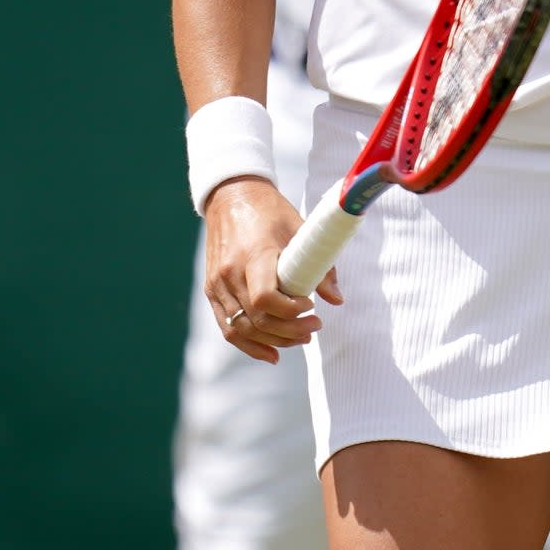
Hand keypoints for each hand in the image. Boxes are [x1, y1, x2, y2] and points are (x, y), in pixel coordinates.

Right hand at [204, 177, 343, 363]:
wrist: (232, 196)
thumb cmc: (270, 211)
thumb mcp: (298, 229)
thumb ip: (318, 265)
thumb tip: (337, 300)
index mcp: (253, 253)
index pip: (265, 298)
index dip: (290, 311)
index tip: (311, 306)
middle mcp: (230, 272)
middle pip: (257, 318)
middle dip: (289, 331)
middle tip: (314, 327)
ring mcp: (217, 284)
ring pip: (242, 328)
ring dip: (273, 340)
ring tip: (300, 339)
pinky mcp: (212, 290)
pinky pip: (228, 327)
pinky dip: (249, 344)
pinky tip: (272, 353)